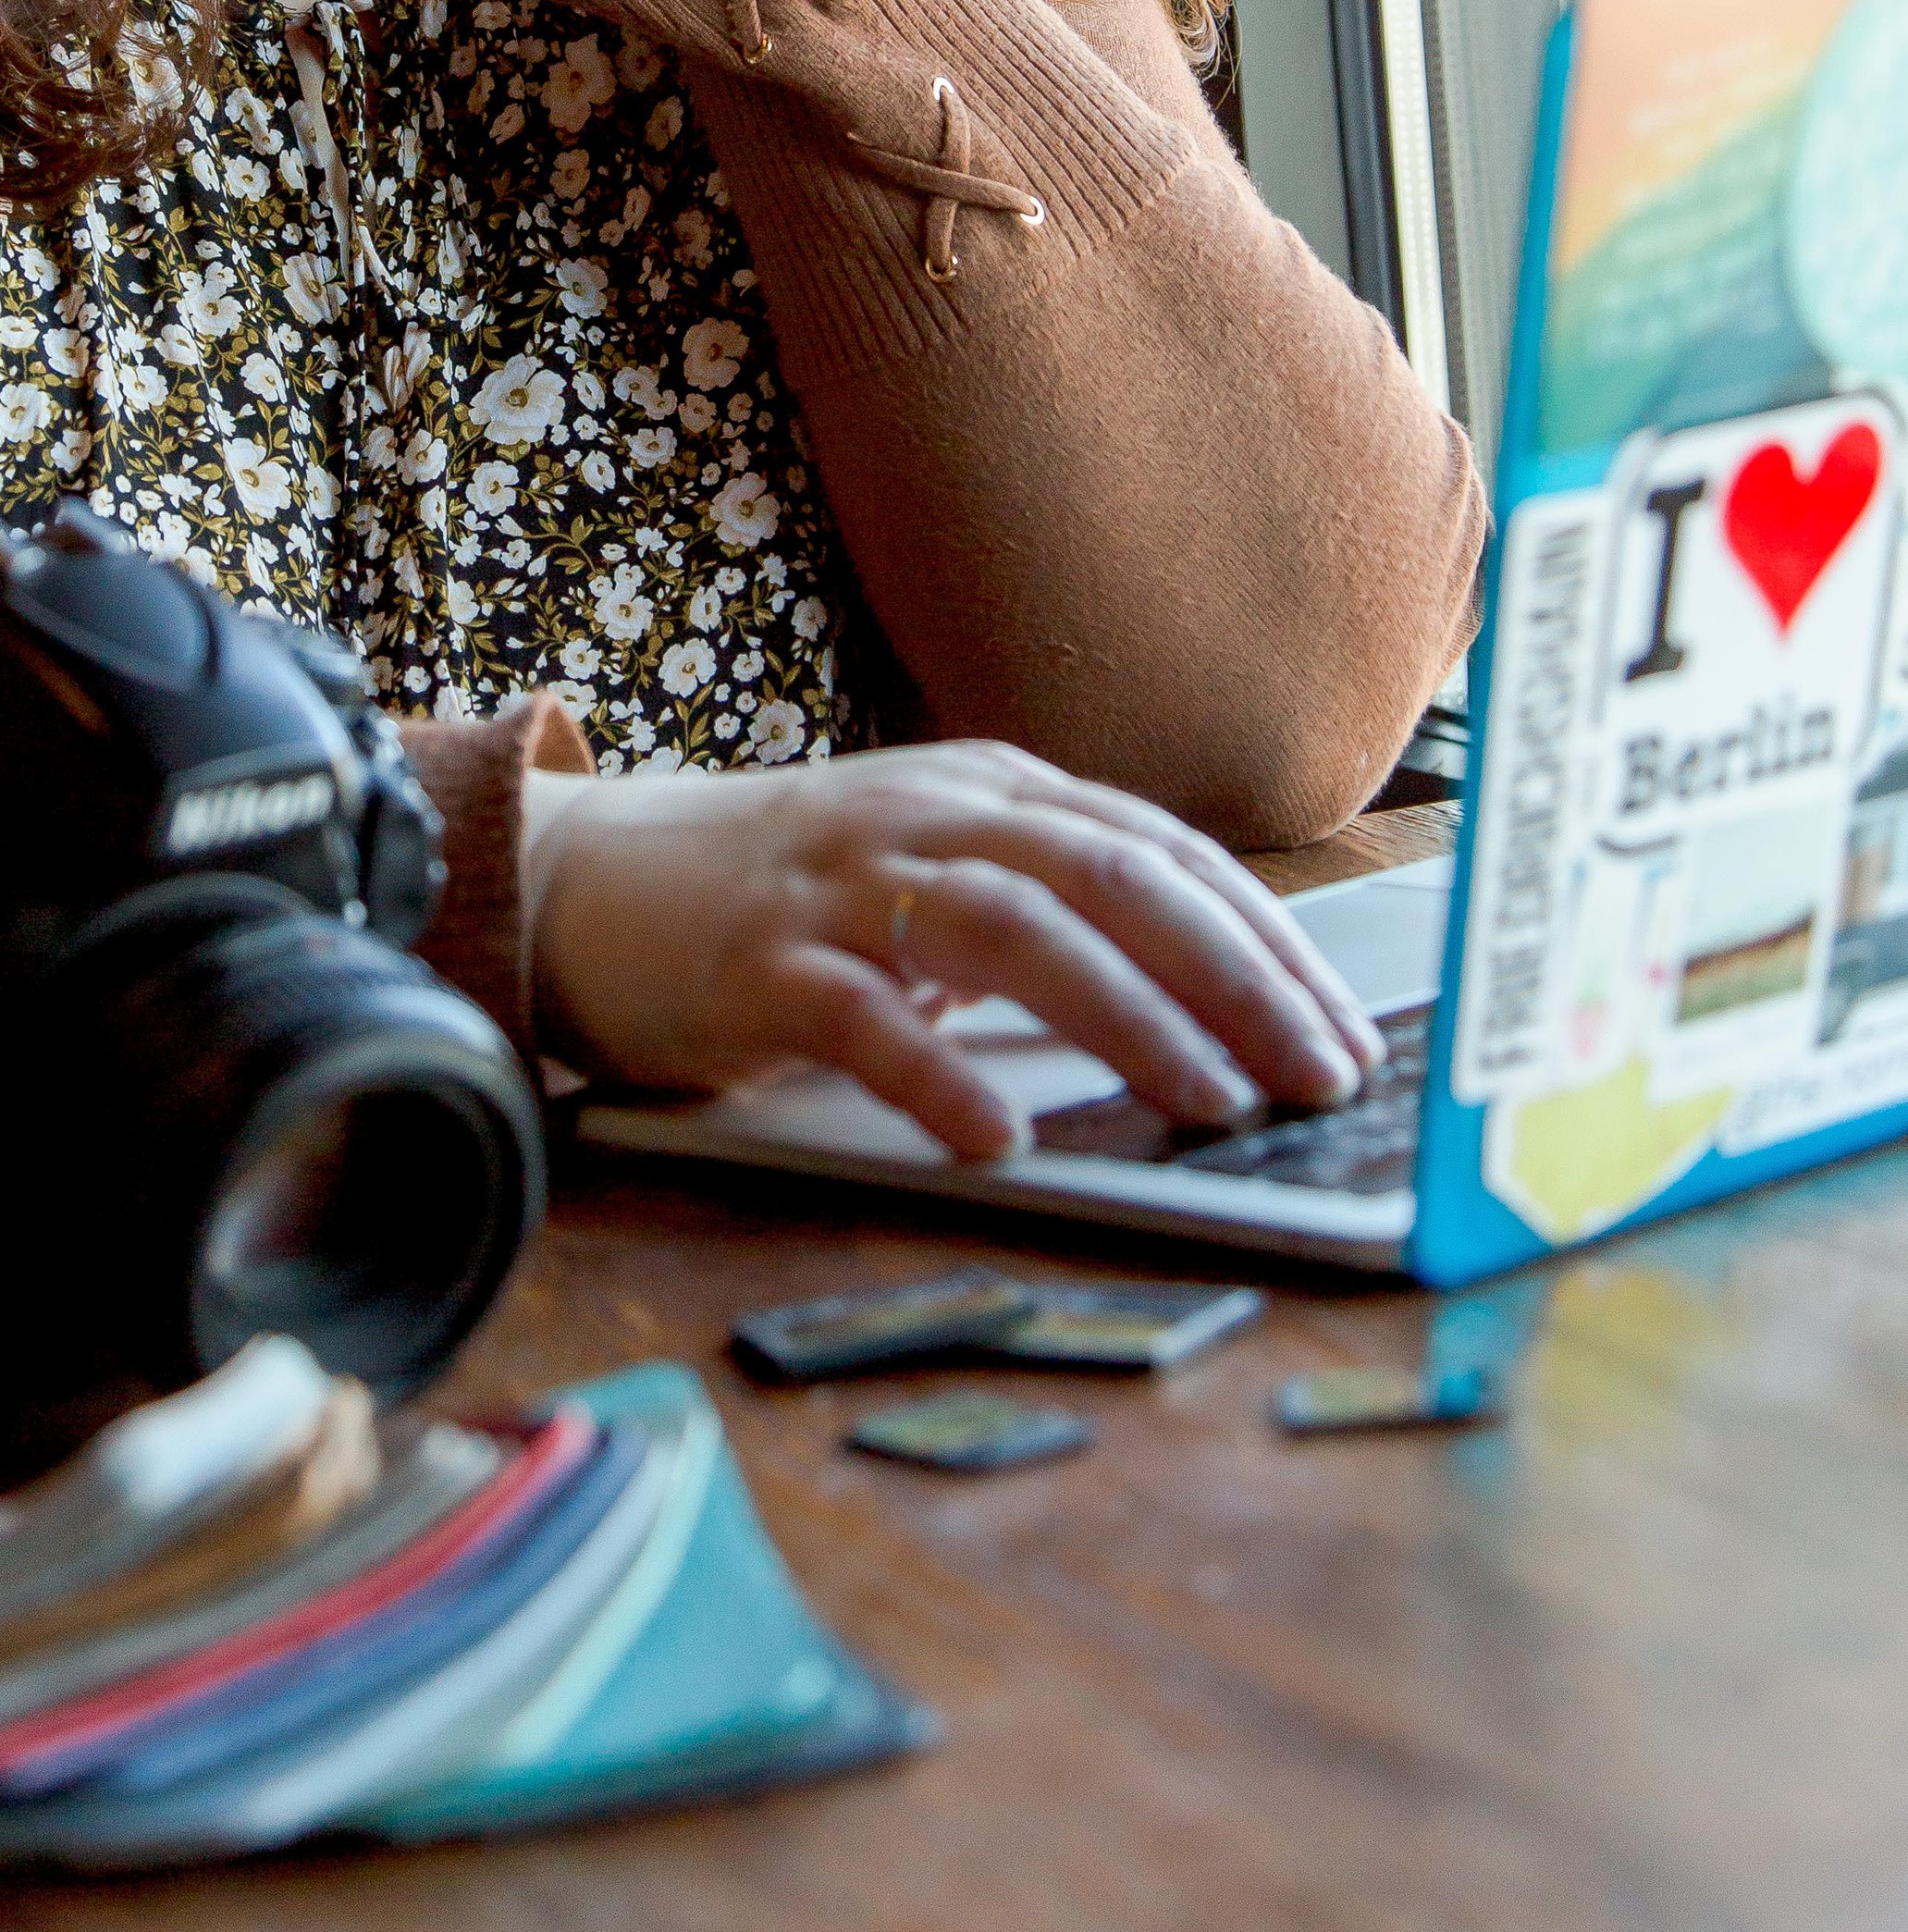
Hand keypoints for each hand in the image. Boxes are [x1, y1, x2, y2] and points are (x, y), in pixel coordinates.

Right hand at [530, 743, 1384, 1158]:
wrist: (589, 877)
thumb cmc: (790, 895)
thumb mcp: (935, 871)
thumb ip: (1053, 909)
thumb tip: (1218, 1000)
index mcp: (991, 794)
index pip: (1161, 852)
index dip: (1263, 940)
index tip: (1342, 1028)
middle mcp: (928, 820)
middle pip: (1110, 876)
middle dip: (1232, 975)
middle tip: (1314, 1074)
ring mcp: (841, 886)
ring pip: (1008, 930)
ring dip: (1122, 1014)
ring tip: (1204, 1099)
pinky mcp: (758, 961)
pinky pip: (859, 1015)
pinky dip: (935, 1073)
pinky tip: (994, 1137)